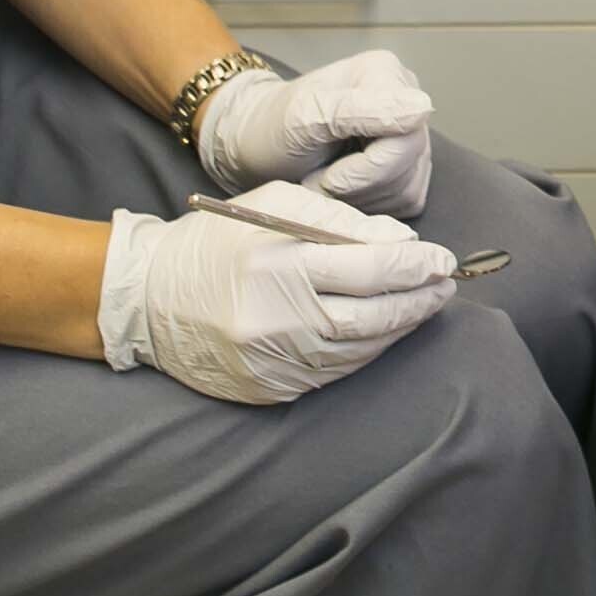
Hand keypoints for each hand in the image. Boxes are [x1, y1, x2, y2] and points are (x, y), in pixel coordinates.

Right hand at [97, 181, 457, 404]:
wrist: (149, 300)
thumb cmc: (217, 243)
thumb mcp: (275, 207)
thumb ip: (341, 221)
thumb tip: (403, 241)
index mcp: (278, 264)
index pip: (368, 268)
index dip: (415, 265)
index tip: (444, 260)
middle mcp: (277, 319)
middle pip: (372, 316)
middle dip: (418, 299)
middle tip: (445, 285)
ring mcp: (273, 360)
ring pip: (359, 348)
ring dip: (399, 326)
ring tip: (423, 303)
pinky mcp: (270, 388)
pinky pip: (334, 372)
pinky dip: (366, 350)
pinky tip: (382, 329)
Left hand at [192, 50, 434, 216]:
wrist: (254, 148)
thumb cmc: (270, 129)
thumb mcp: (304, 117)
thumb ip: (360, 110)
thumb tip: (423, 108)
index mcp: (386, 74)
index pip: (406, 137)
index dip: (367, 169)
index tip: (327, 177)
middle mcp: (406, 99)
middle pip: (408, 164)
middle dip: (358, 186)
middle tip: (317, 182)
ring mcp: (410, 134)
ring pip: (408, 187)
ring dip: (360, 199)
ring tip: (324, 183)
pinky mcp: (408, 167)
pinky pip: (407, 200)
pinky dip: (370, 207)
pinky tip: (341, 192)